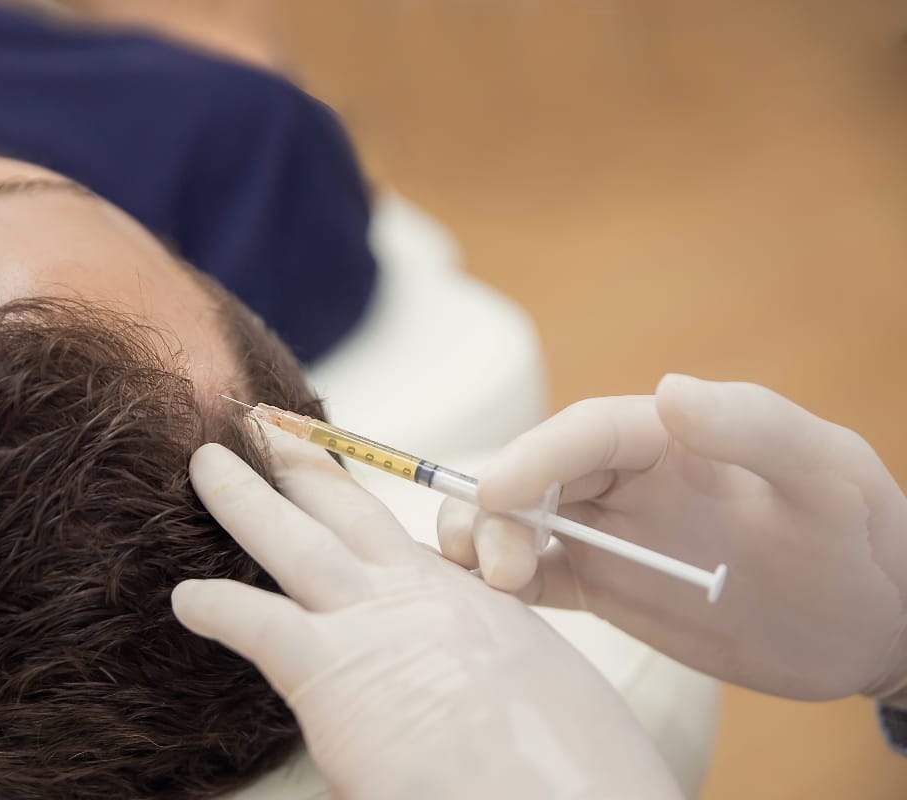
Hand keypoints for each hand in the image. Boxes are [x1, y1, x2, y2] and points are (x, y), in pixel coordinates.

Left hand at [173, 434, 680, 799]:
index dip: (358, 505)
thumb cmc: (565, 771)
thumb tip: (439, 692)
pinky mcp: (331, 672)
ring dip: (247, 497)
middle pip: (348, 509)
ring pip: (294, 539)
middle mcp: (419, 597)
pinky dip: (218, 605)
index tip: (329, 477)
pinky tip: (185, 599)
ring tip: (206, 461)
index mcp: (467, 603)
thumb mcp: (529, 691)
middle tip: (267, 426)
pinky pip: (255, 620)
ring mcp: (374, 625)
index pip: (400, 539)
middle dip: (304, 464)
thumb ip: (468, 669)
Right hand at [439, 374, 906, 701]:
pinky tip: (495, 608)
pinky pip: (538, 579)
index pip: (586, 433)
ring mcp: (612, 536)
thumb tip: (668, 391)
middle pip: (534, 476)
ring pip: (519, 524)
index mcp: (671, 439)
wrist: (874, 627)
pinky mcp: (606, 588)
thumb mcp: (828, 476)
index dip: (534, 455)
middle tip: (495, 567)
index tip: (500, 492)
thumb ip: (755, 429)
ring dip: (483, 542)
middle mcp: (629, 482)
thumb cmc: (864, 539)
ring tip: (486, 583)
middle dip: (494, 510)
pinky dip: (504, 589)